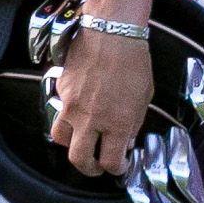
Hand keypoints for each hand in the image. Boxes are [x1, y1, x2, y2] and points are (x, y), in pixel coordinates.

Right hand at [47, 30, 153, 176]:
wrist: (111, 33)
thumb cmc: (133, 60)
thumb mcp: (144, 96)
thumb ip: (133, 121)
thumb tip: (126, 138)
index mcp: (117, 122)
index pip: (110, 160)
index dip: (115, 168)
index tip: (118, 167)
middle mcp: (91, 119)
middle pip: (79, 159)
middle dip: (88, 169)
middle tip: (96, 167)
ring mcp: (71, 107)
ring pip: (61, 139)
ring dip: (72, 145)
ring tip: (82, 143)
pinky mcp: (60, 93)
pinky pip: (59, 113)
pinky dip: (67, 119)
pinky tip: (78, 114)